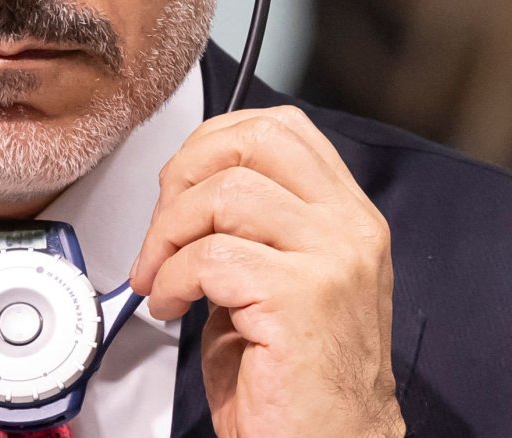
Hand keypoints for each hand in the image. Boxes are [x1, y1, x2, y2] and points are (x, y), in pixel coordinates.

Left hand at [129, 106, 402, 436]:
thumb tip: (187, 196)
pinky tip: (172, 305)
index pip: (281, 129)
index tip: (180, 181)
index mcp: (347, 218)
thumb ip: (255, 230)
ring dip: (169, 232)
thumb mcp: (284, 283)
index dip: (214, 141)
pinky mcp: (300, 298)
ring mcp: (331, 260)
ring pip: (225, 193)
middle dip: (186, 171)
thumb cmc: (300, 382)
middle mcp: (348, 230)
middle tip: (162, 224)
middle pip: (255, 140)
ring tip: (162, 274)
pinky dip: (174, 278)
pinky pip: (211, 257)